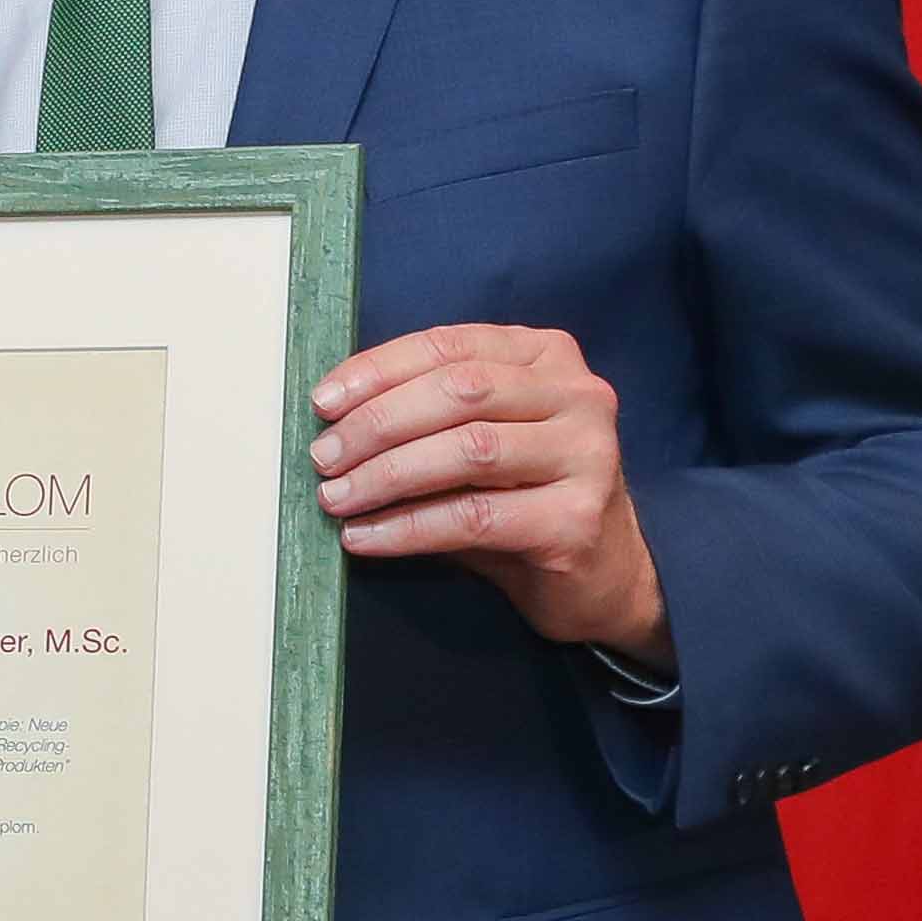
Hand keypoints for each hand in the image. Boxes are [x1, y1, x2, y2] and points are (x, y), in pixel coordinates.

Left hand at [310, 323, 665, 660]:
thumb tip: (331, 423)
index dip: (378, 370)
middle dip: (378, 423)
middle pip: (460, 391)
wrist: (598, 574)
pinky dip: (407, 526)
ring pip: (468, 449)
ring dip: (387, 474)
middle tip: (324, 457)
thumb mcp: (475, 440)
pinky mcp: (577, 518)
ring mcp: (588, 454)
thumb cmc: (521, 499)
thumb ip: (424, 417)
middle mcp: (578, 396)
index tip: (323, 403)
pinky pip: (473, 516)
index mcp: (547, 357)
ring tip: (336, 498)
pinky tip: (364, 536)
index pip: (450, 346)